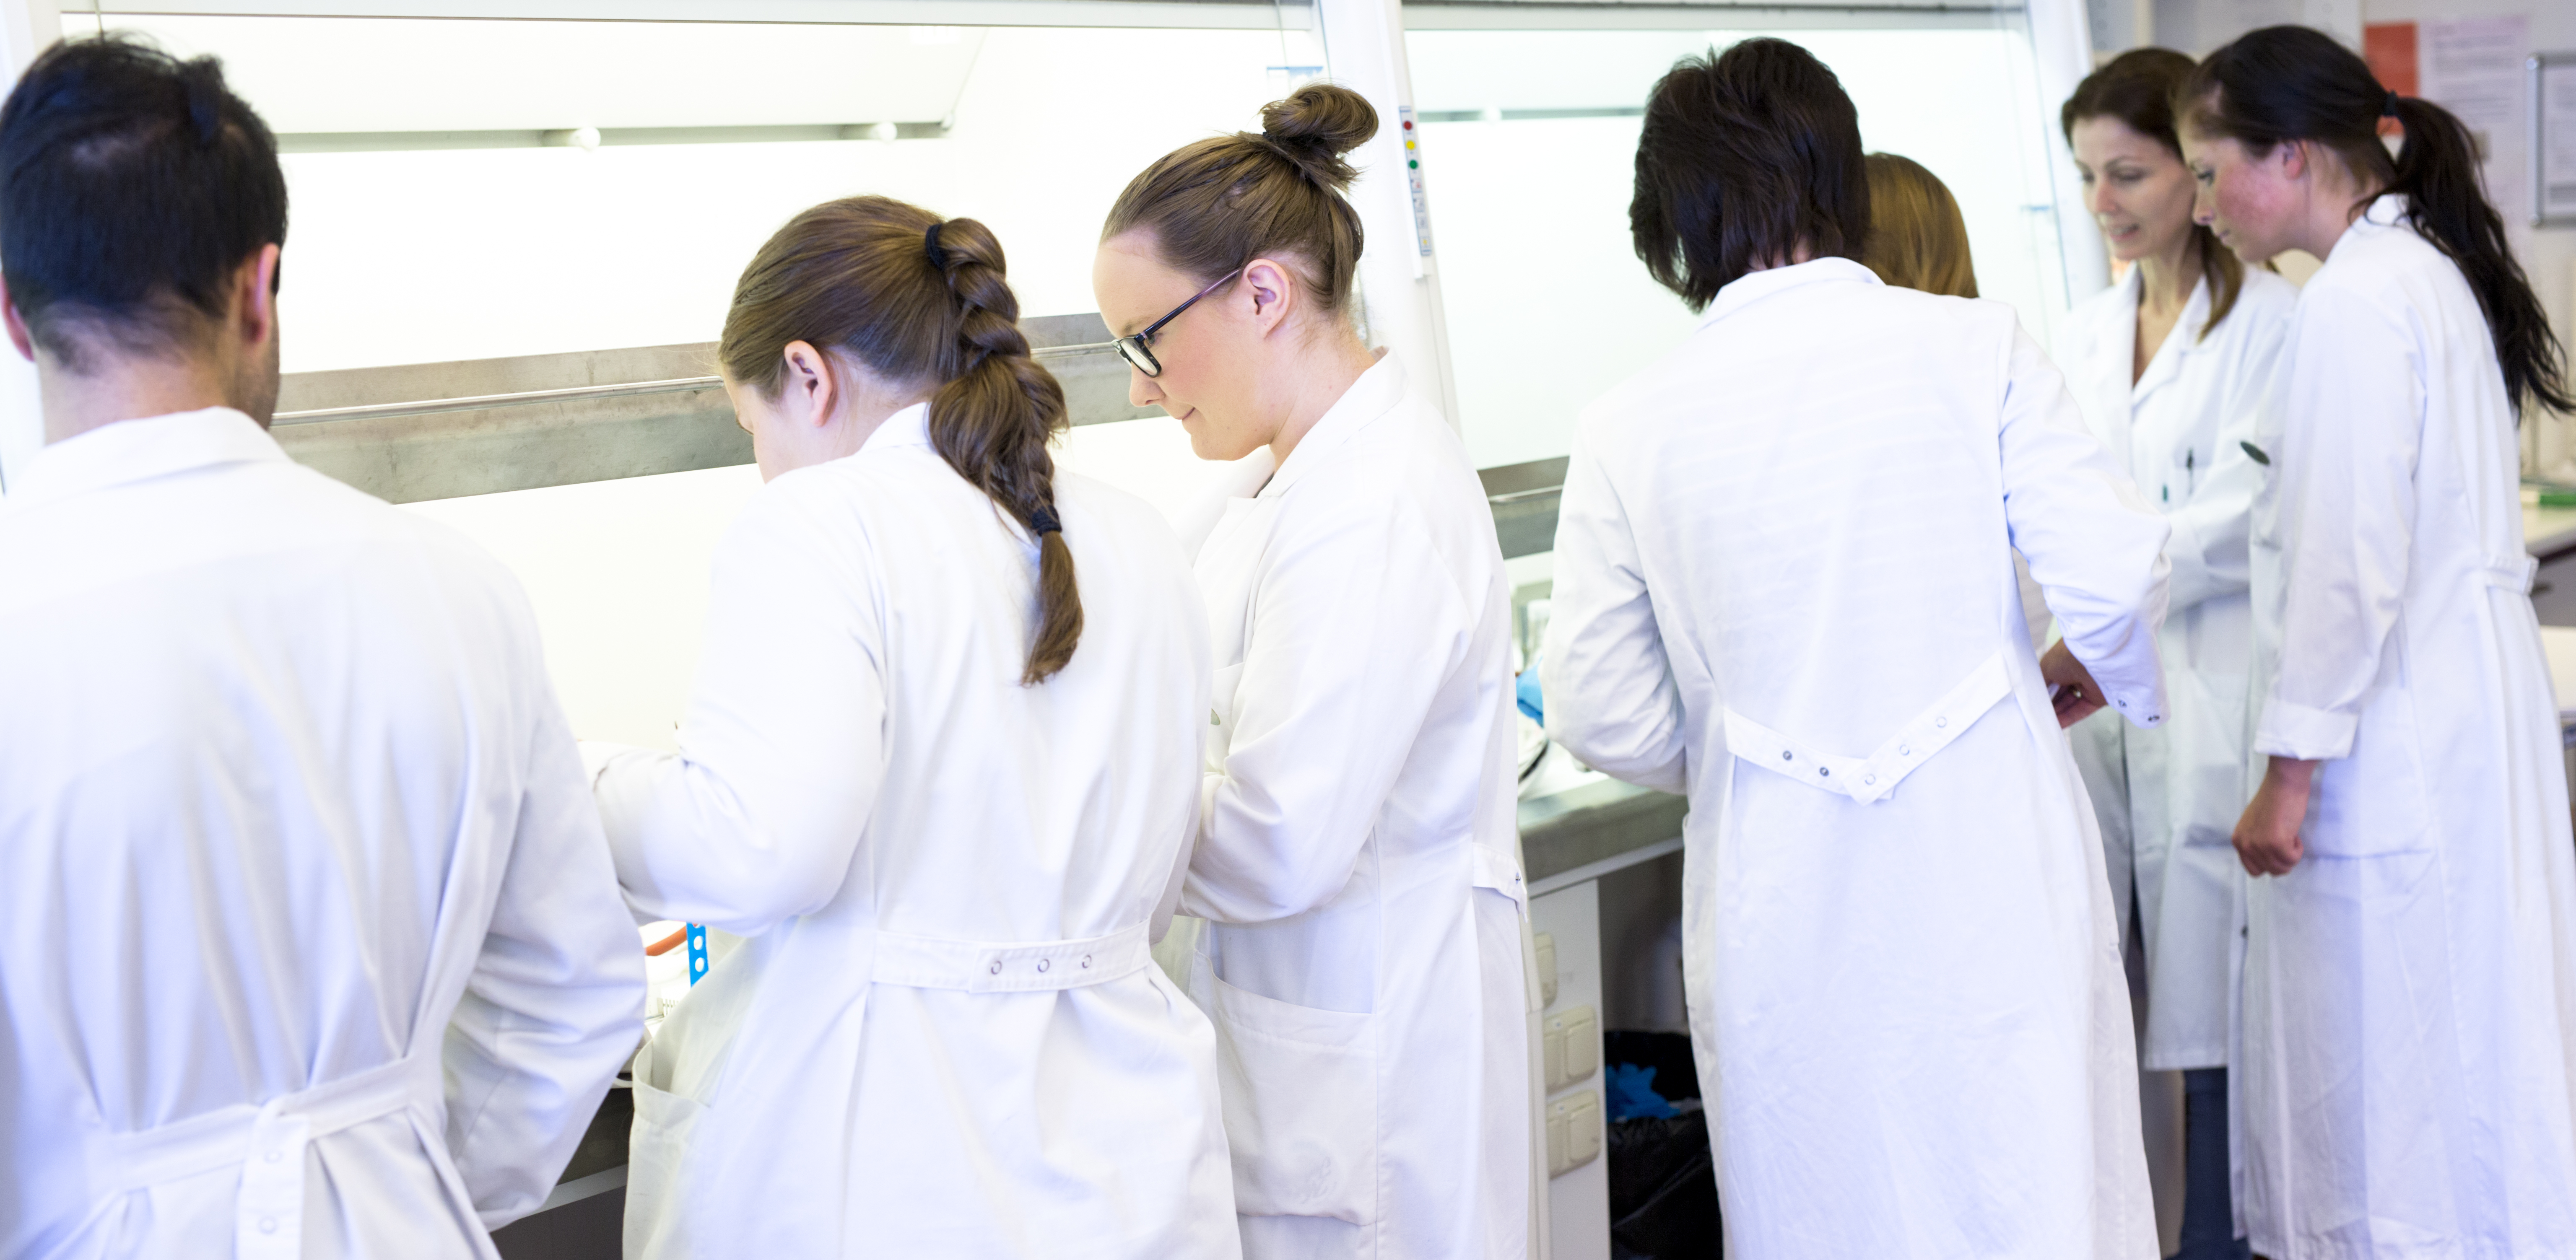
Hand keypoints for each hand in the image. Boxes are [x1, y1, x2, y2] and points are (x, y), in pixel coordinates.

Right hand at [2039, 641, 2105, 728]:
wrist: (2091, 659)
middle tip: (2037, 716)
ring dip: (2057, 714)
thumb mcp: (2045, 668)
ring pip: (2069, 704)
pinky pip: (2081, 711)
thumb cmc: (2066, 658)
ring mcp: (2087, 687)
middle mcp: (2076, 674)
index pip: (2052, 682)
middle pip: (2060, 695)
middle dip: (2049, 705)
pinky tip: (2056, 725)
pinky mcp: (2097, 699)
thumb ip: (2041, 683)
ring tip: (2044, 722)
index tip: (2033, 704)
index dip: (2043, 693)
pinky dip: (2069, 718)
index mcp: (2064, 663)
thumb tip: (2036, 695)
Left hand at [2232, 757, 2316, 876]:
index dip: (2270, 862)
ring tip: (2290, 834)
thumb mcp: (2255, 825)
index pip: (2253, 869)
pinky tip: (2294, 832)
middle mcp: (2245, 845)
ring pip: (2282, 868)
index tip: (2277, 847)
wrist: (2283, 783)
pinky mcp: (2276, 843)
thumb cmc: (2274, 800)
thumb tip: (2266, 860)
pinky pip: (2292, 860)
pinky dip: (2298, 850)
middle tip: (2286, 839)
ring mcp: (2259, 845)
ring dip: (2291, 855)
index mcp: (2238, 840)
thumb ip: (2256, 842)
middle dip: (2283, 860)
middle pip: (2269, 871)